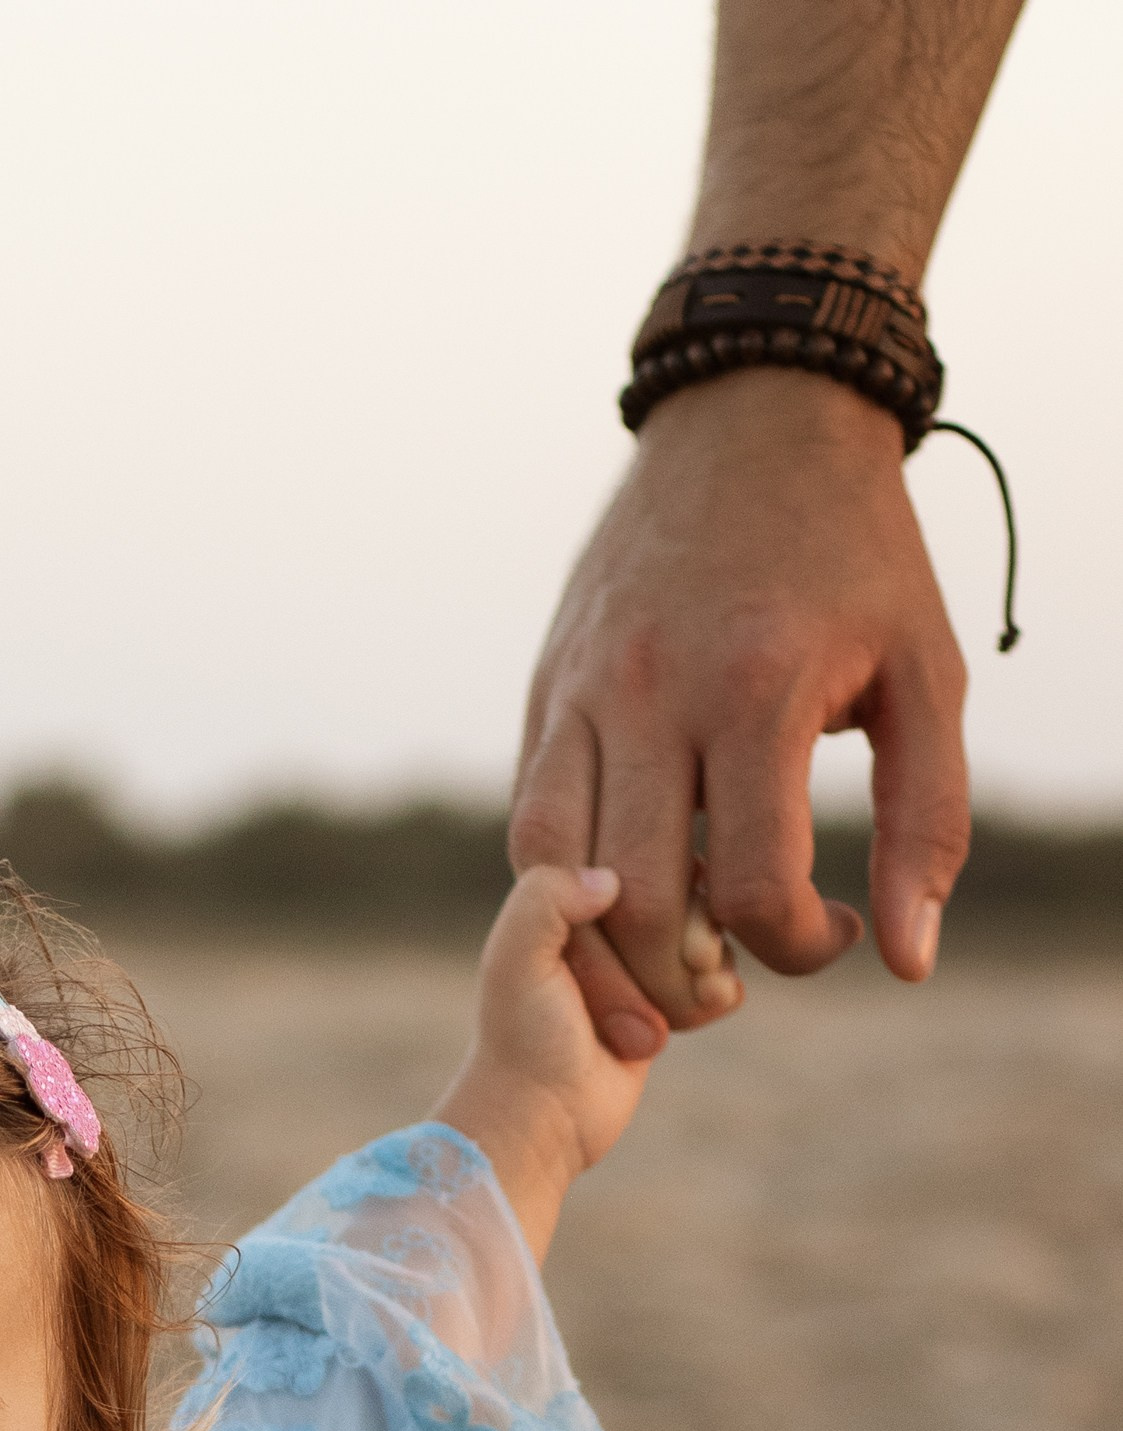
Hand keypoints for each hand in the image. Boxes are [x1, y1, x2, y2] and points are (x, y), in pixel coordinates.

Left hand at [431, 865, 721, 1259]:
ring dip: (704, 965)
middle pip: (688, 886)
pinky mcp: (676, 997)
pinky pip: (724, 973)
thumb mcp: (514, 961)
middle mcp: (612, 918)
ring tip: (674, 1005)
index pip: (643, 850)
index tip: (626, 939)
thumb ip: (543, 899)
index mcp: (570, 894)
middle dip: (683, 934)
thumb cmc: (524, 1040)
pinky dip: (719, 992)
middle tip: (652, 989)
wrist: (544, 1118)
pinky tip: (699, 1011)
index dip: (650, 890)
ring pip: (713, 925)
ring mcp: (648, 957)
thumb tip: (610, 876)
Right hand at [512, 370, 971, 1048]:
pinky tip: (634, 891)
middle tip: (741, 980)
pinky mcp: (546, 692)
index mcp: (757, 687)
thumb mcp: (925, 676)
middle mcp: (651, 692)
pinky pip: (533, 827)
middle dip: (689, 983)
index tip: (837, 931)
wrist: (753, 418)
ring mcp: (582, 692)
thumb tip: (905, 961)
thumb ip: (925, 822)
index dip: (797, 949)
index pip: (753, 888)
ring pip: (560, 879)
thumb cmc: (856, 556)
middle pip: (636, 906)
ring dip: (611, 956)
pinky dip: (574, 888)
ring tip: (675, 961)